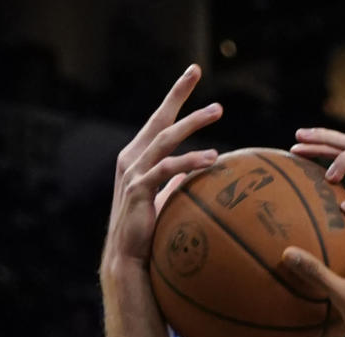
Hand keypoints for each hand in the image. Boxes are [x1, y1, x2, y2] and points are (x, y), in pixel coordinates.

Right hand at [101, 64, 221, 271]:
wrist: (127, 258)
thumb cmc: (146, 231)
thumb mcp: (161, 198)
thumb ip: (172, 181)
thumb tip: (190, 173)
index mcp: (137, 157)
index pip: (159, 120)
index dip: (175, 97)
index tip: (192, 73)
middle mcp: (132, 158)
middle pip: (159, 118)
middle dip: (177, 93)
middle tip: (196, 71)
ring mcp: (133, 172)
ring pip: (165, 138)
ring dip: (192, 122)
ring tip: (217, 111)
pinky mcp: (138, 189)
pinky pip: (167, 168)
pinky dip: (190, 161)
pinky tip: (212, 158)